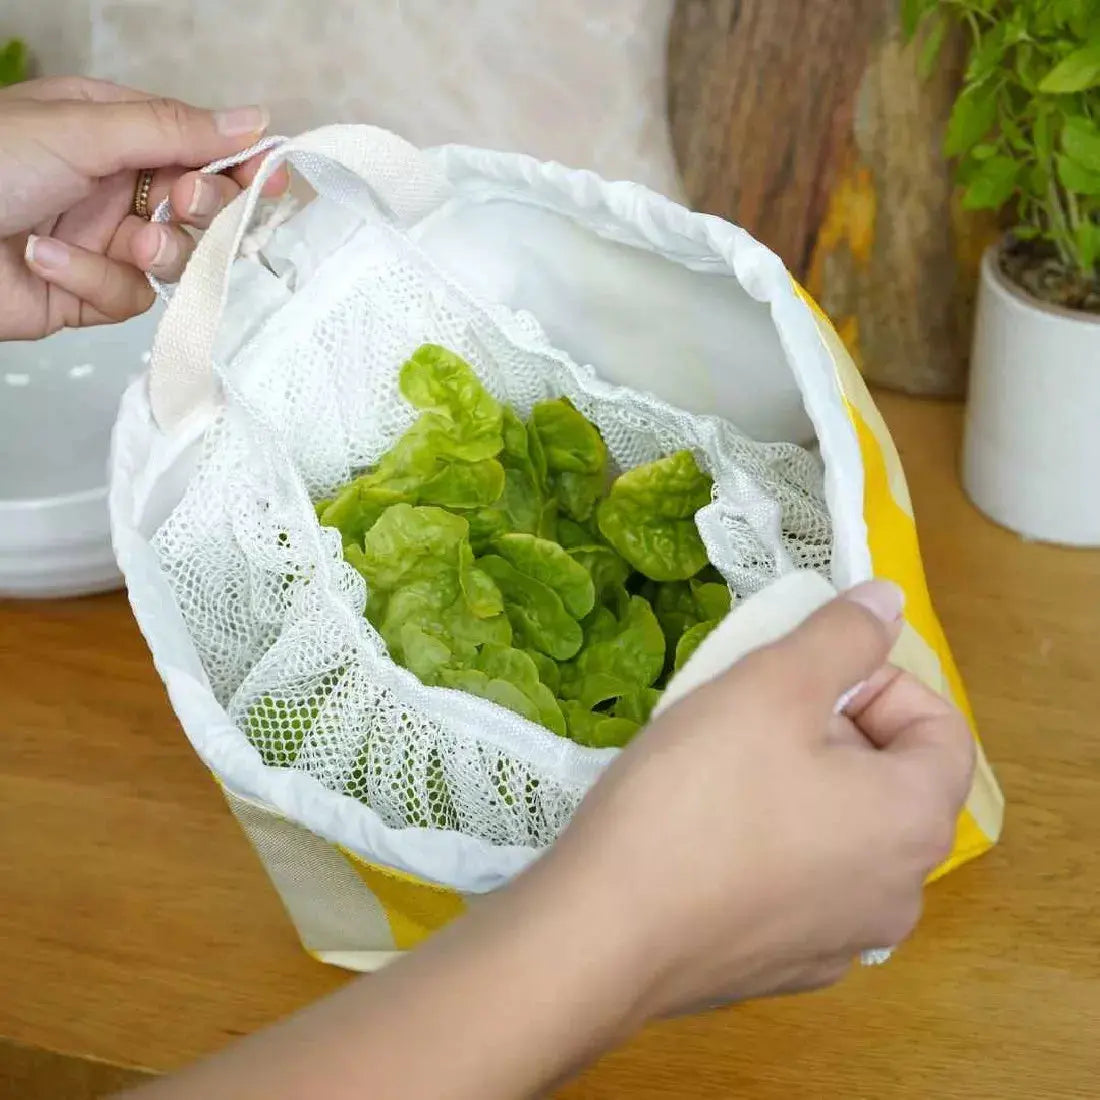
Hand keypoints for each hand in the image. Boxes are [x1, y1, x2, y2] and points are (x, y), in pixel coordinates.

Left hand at [0, 77, 288, 340]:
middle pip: (202, 207)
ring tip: (124, 245)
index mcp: (113, 132)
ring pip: (177, 260)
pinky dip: (91, 282)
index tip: (269, 179)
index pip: (199, 148)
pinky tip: (46, 260)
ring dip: (154, 253)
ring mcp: (107, 241)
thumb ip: (173, 129)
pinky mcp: (92, 295)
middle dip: (201, 209)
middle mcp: (117, 187)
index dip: (238, 166)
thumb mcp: (83, 129)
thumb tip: (254, 121)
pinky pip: (129, 298)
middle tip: (182, 204)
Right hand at [546, 579, 975, 1019]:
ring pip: (837, 832)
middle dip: (828, 732)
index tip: (802, 677)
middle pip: (887, 781)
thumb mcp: (770, 686)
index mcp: (913, 822)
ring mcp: (840, 941)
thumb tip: (890, 602)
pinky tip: (699, 837)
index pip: (939, 730)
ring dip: (794, 785)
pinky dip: (766, 846)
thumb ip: (841, 636)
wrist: (604, 932)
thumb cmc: (697, 794)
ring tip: (716, 769)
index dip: (877, 682)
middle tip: (750, 715)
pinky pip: (794, 885)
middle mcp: (897, 893)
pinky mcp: (782, 967)